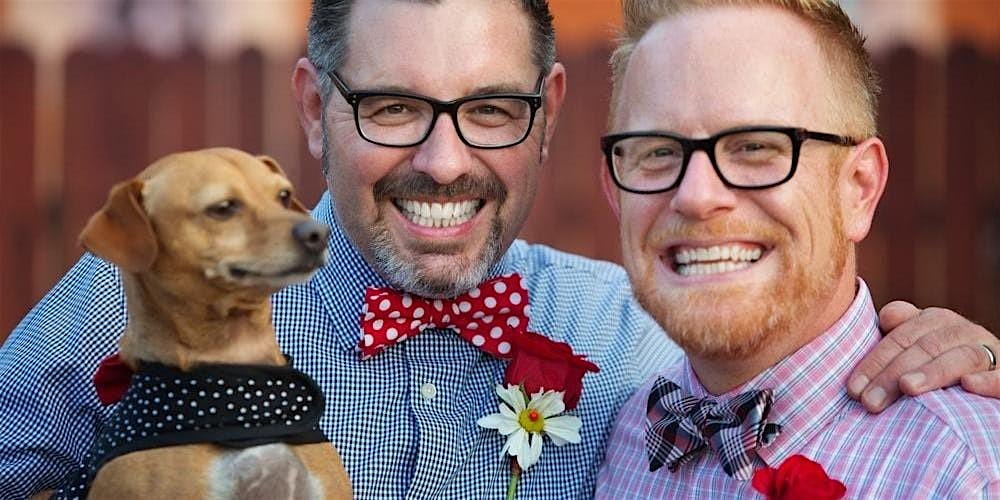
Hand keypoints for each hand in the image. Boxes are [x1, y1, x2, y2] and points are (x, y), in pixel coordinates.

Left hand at [847, 301, 998, 412]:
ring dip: (933, 372)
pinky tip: (969, 386)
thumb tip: (886, 316)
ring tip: (908, 387)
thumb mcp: (920, 344)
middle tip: (870, 402)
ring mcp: (988, 351)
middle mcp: (963, 331)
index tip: (853, 389)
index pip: (900, 338)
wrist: (991, 371)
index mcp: (936, 321)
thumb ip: (901, 333)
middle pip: (924, 348)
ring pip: (960, 358)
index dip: (874, 362)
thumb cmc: (942, 360)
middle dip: (893, 375)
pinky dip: (988, 380)